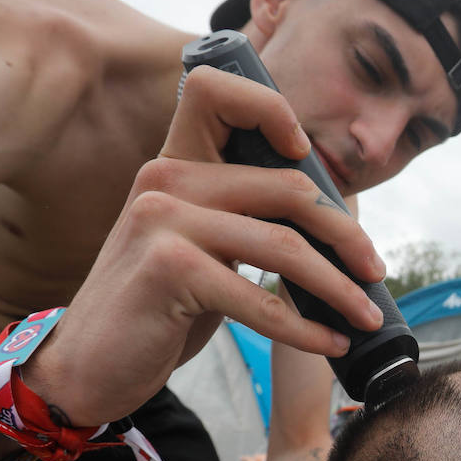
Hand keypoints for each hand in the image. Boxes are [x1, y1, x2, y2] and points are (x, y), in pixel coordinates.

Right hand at [20, 66, 387, 425]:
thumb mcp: (198, 249)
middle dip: (345, 235)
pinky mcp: (168, 269)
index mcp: (174, 166)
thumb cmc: (155, 311)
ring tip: (365, 317)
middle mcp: (166, 180)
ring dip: (338, 289)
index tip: (308, 156)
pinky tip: (329, 344)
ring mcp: (163, 220)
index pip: (216, 93)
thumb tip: (332, 217)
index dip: (270, 109)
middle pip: (288, 188)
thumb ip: (242, 218)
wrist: (87, 368)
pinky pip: (261, 300)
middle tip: (374, 271)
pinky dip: (306, 329)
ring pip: (285, 248)